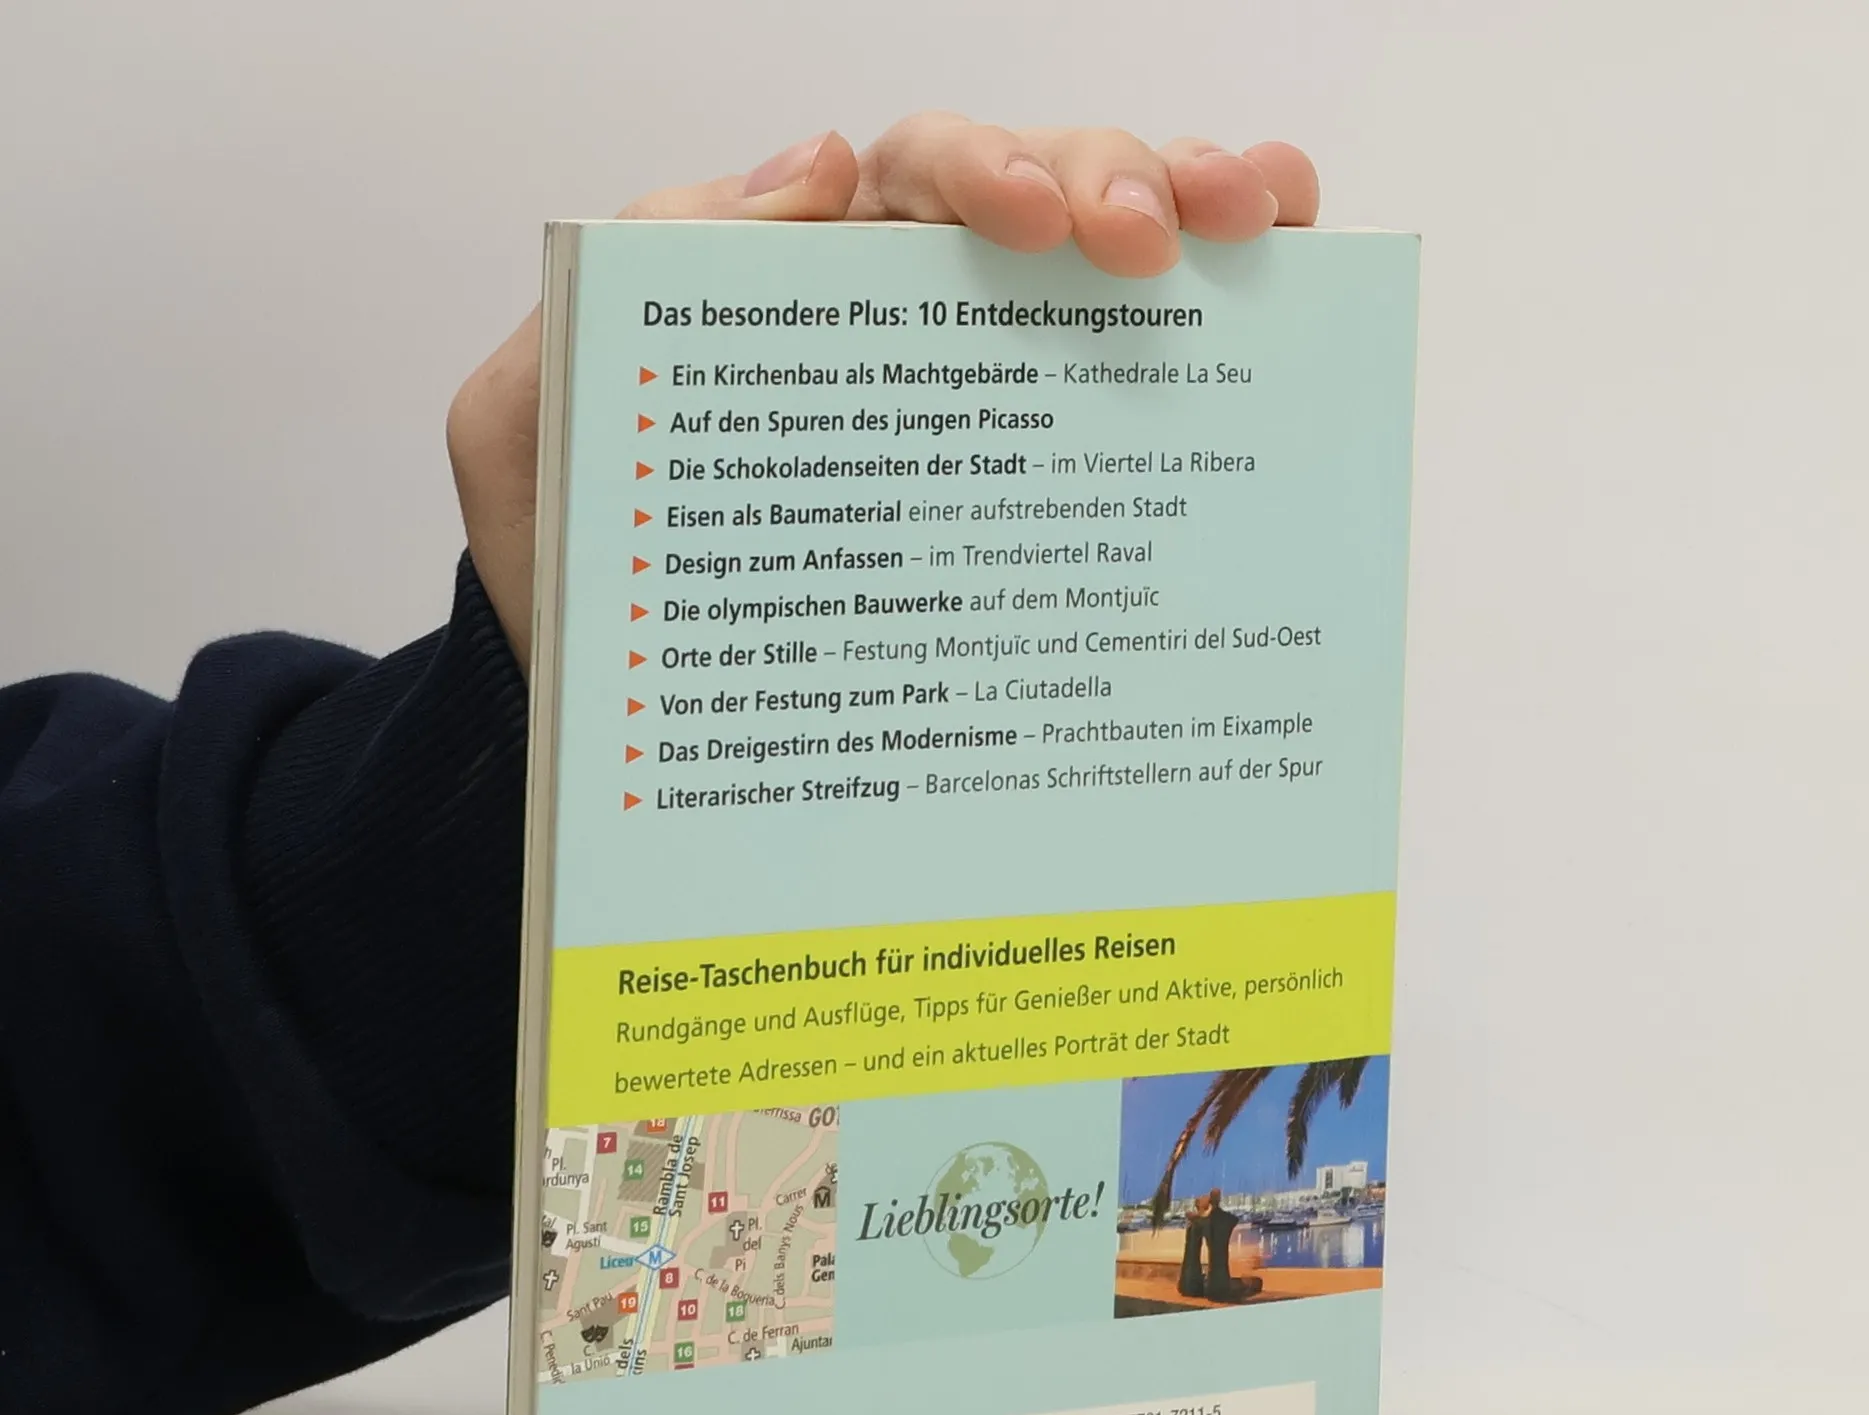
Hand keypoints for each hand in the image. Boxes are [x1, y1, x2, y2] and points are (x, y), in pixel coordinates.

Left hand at [446, 112, 1318, 664]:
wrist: (620, 733)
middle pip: (1032, 195)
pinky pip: (1136, 376)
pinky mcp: (1036, 488)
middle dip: (1108, 182)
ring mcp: (984, 398)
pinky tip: (1275, 266)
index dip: (982, 171)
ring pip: (1104, 257)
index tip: (1033, 228)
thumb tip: (806, 171)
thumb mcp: (537, 421)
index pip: (906, 179)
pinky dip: (1220, 304)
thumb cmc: (579, 572)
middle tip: (1156, 240)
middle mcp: (905, 323)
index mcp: (799, 289)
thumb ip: (630, 286)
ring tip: (1248, 224)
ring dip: (1190, 207)